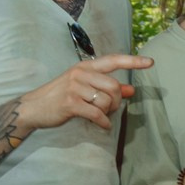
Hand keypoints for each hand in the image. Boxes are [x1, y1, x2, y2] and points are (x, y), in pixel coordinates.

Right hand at [14, 52, 149, 133]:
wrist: (34, 107)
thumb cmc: (61, 96)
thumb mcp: (83, 87)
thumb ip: (107, 87)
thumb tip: (131, 90)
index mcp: (85, 66)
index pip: (113, 60)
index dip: (133, 61)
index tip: (150, 62)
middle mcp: (80, 73)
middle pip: (113, 87)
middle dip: (117, 101)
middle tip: (110, 109)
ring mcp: (74, 87)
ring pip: (106, 101)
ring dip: (107, 112)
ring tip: (100, 115)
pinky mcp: (70, 103)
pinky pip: (97, 114)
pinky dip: (103, 122)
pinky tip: (102, 125)